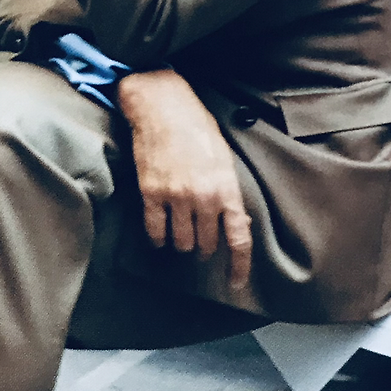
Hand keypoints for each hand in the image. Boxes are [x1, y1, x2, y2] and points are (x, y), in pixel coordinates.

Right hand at [118, 69, 252, 291]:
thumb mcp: (224, 159)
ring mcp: (175, 197)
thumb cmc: (197, 128)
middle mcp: (203, 197)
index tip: (236, 283)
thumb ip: (229, 192)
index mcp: (226, 188)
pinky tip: (159, 238)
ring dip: (182, 244)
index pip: (238, 237)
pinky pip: (155, 231)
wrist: (163, 107)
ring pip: (181, 242)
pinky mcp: (151, 194)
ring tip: (181, 236)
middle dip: (205, 249)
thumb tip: (236, 222)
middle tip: (202, 246)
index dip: (239, 265)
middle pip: (206, 244)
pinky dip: (157, 239)